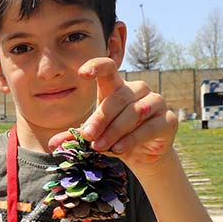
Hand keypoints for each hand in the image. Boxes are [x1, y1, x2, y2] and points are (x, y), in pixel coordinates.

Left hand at [54, 57, 177, 172]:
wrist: (142, 155)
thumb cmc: (114, 137)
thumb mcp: (94, 135)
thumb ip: (76, 136)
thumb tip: (54, 144)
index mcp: (117, 87)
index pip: (108, 68)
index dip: (97, 66)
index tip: (82, 73)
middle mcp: (138, 90)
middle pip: (118, 98)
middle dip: (101, 118)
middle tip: (88, 137)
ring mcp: (156, 102)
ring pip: (135, 112)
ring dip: (115, 131)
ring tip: (102, 147)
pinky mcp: (168, 120)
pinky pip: (150, 127)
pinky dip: (132, 139)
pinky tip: (119, 149)